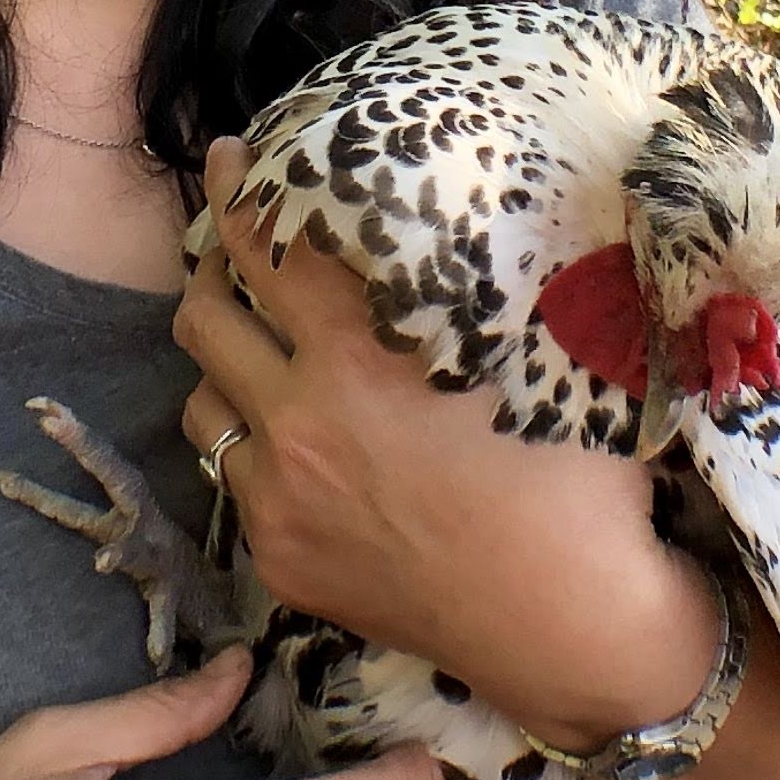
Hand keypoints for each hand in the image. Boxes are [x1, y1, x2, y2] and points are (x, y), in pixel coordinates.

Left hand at [174, 141, 721, 749]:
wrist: (570, 624)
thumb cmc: (577, 479)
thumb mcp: (540, 354)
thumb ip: (483, 281)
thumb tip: (468, 203)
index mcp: (357, 360)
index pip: (268, 247)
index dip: (243, 189)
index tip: (233, 155)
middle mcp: (299, 424)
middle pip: (205, 316)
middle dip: (213, 270)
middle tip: (234, 248)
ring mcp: (278, 500)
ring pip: (202, 401)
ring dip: (223, 364)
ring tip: (256, 346)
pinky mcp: (278, 561)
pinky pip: (231, 480)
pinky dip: (252, 447)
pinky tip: (293, 439)